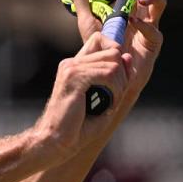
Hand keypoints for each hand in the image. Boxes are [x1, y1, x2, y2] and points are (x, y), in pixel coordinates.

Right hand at [35, 23, 128, 160]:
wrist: (55, 142)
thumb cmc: (77, 127)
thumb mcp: (105, 99)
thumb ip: (117, 77)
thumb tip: (128, 57)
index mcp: (75, 65)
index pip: (101, 39)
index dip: (118, 55)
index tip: (118, 80)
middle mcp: (72, 62)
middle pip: (114, 50)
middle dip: (123, 75)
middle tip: (114, 97)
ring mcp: (71, 68)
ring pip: (115, 63)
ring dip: (120, 86)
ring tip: (109, 104)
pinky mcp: (74, 77)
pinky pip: (109, 73)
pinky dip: (115, 91)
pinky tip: (106, 105)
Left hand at [73, 0, 168, 95]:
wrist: (103, 76)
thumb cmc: (98, 48)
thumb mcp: (87, 20)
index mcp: (130, 7)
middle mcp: (142, 15)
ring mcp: (148, 30)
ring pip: (161, 7)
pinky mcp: (150, 46)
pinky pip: (154, 32)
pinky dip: (146, 26)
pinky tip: (135, 22)